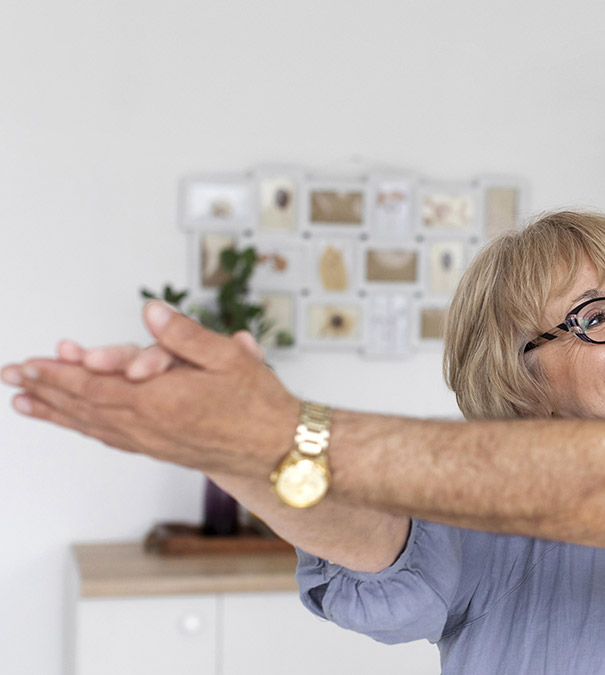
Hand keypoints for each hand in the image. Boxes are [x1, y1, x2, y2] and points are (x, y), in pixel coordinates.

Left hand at [3, 302, 298, 477]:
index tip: (31, 362)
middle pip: (84, 406)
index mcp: (161, 400)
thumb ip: (186, 335)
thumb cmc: (259, 404)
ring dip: (55, 412)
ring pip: (92, 424)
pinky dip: (83, 428)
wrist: (277, 451)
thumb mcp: (229, 358)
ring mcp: (151, 442)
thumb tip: (152, 313)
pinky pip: (110, 438)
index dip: (60, 373)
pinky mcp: (158, 450)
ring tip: (25, 403)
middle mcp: (148, 426)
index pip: (95, 385)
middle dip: (45, 390)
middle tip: (13, 378)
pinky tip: (72, 422)